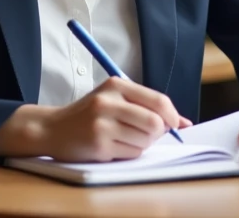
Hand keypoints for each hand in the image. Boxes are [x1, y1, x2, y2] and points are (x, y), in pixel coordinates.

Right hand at [39, 77, 191, 161]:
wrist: (53, 129)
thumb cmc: (89, 114)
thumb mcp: (114, 99)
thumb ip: (147, 106)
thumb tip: (185, 123)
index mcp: (116, 85)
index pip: (158, 100)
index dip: (173, 115)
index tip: (175, 123)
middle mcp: (108, 102)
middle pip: (154, 123)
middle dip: (158, 133)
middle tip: (148, 134)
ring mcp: (102, 124)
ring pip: (145, 141)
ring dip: (142, 144)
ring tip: (125, 138)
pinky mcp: (99, 145)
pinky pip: (132, 153)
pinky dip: (130, 152)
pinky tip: (114, 146)